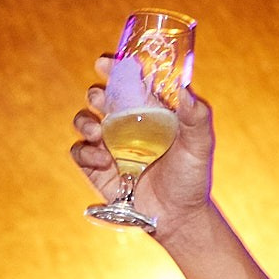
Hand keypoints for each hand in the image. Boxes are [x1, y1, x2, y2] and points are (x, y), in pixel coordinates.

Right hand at [70, 55, 216, 237]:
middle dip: (95, 93)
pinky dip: (85, 153)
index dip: (114, 67)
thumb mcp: (200, 145)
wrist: (177, 217)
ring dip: (84, 121)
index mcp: (148, 110)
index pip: (127, 80)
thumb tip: (185, 88)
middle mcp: (125, 123)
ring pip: (83, 120)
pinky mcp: (96, 168)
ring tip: (97, 134)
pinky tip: (104, 163)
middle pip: (100, 96)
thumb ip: (197, 116)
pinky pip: (79, 151)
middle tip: (101, 99)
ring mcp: (108, 145)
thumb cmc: (191, 177)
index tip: (106, 62)